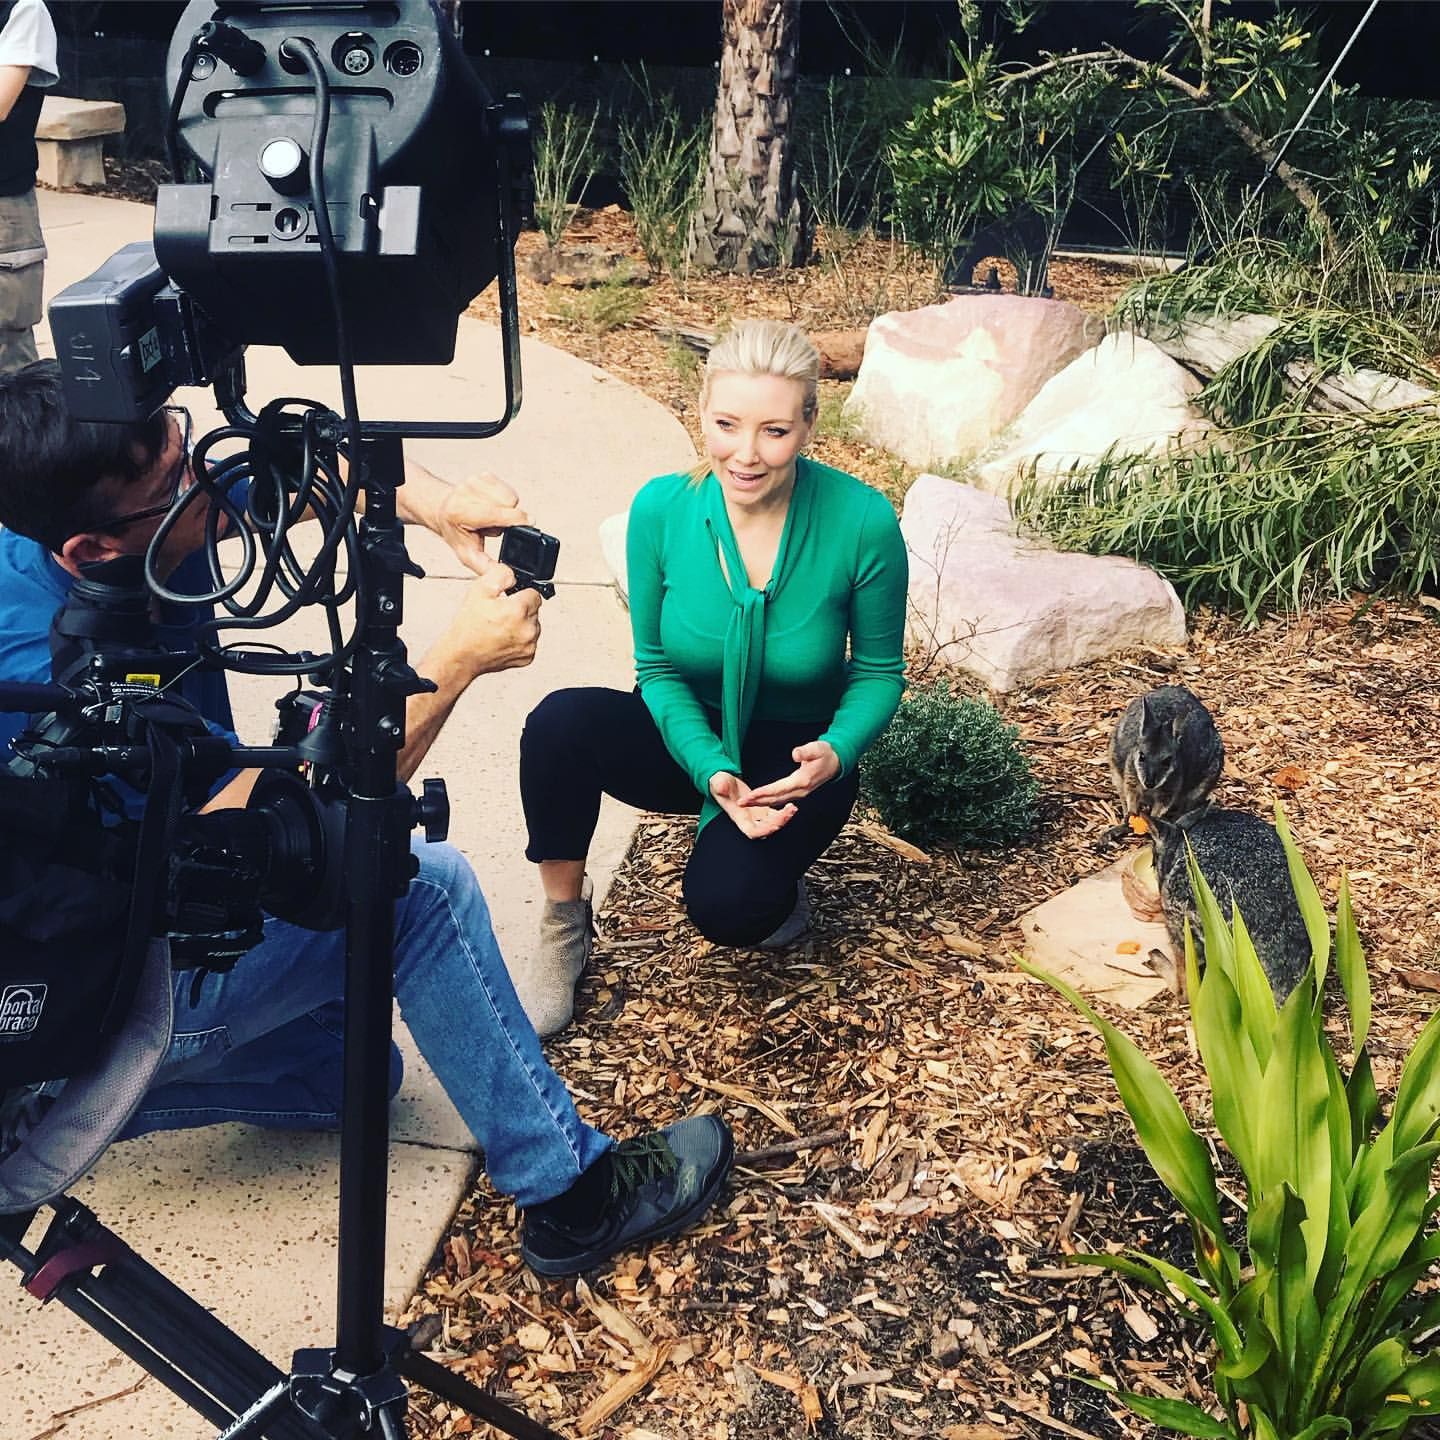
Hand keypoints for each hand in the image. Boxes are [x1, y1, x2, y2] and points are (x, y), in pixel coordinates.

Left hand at [430, 471, 528, 575]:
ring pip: (509, 495)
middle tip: (493, 526)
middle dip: (508, 517)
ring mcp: (474, 481)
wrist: (443, 509)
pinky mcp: (482, 475)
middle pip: (507, 503)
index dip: (515, 518)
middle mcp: (465, 493)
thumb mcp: (467, 554)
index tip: (530, 522)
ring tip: (492, 516)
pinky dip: (504, 499)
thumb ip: (486, 567)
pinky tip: (492, 506)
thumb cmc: (456, 531)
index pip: (493, 513)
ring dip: (507, 508)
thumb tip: (507, 575)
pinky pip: (507, 488)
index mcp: (459, 512)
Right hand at [445, 551, 542, 677]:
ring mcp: (529, 645)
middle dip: (520, 609)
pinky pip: (529, 642)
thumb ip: (501, 574)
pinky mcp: (527, 657)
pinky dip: (519, 640)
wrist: (462, 656)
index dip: (519, 594)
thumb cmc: (468, 627)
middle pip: (534, 610)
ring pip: (533, 626)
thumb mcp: (479, 589)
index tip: (507, 600)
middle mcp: (528, 629)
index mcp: (519, 610)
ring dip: (521, 624)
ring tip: (499, 628)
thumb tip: (513, 575)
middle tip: (499, 614)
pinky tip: (502, 639)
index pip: (534, 592)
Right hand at [709, 771, 796, 839]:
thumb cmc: (720, 783)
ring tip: (792, 808)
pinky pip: (774, 815)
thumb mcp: (718, 782)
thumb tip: (721, 787)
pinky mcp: (762, 809)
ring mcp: (756, 815)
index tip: (774, 825)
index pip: (752, 832)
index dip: (764, 831)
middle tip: (789, 812)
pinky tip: (790, 805)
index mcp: (738, 817)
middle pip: (765, 829)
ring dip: (783, 818)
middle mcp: (749, 819)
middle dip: (778, 823)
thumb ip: (720, 785)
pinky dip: (783, 812)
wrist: (724, 782)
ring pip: (772, 822)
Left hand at [741, 741, 839, 806]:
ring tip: (745, 803)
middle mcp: (800, 790)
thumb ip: (806, 750)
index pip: (778, 789)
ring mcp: (800, 793)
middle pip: (775, 799)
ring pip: (777, 801)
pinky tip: (759, 802)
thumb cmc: (825, 753)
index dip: (763, 792)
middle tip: (740, 803)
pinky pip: (781, 800)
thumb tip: (794, 754)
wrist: (836, 762)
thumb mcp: (818, 748)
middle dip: (757, 801)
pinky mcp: (798, 792)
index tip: (750, 795)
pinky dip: (768, 802)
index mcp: (802, 781)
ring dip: (761, 803)